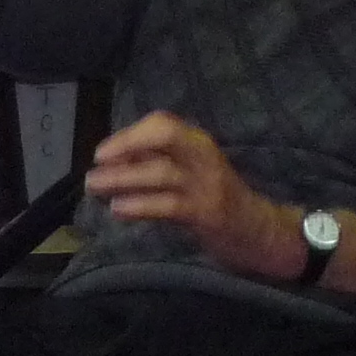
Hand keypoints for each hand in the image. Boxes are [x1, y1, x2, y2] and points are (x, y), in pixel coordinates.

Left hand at [83, 112, 292, 279]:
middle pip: (165, 136)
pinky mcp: (207, 214)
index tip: (103, 151)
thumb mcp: (193, 172)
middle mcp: (204, 156)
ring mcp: (207, 185)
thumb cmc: (218, 199)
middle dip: (127, 144)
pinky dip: (140, 205)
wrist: (260, 231)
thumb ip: (160, 162)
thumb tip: (115, 159)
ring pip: (161, 173)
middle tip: (96, 162)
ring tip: (95, 187)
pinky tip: (118, 210)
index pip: (164, 123)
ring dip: (123, 178)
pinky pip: (168, 205)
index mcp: (199, 143)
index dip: (130, 133)